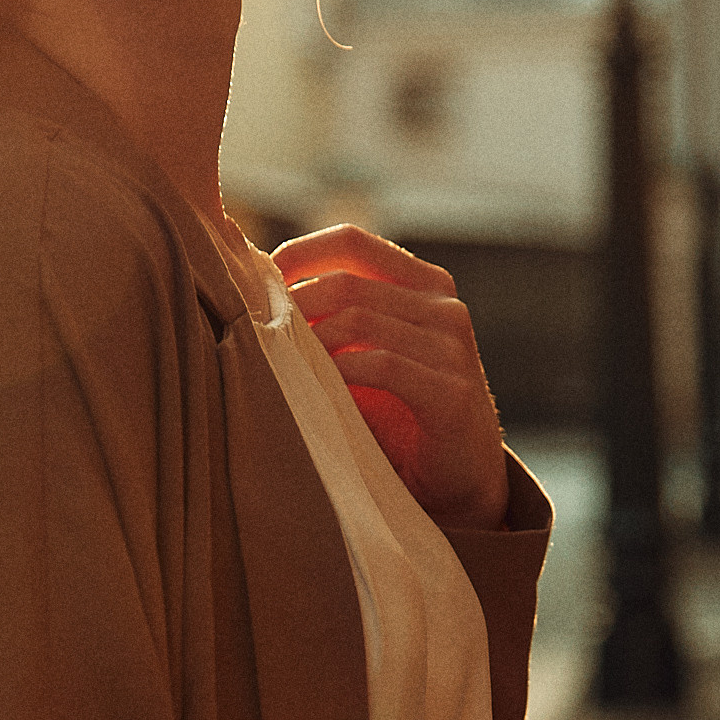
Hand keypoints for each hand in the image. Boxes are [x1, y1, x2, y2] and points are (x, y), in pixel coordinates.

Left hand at [273, 227, 509, 527]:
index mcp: (425, 285)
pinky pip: (380, 366)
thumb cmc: (402, 413)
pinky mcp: (450, 392)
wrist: (462, 477)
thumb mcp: (371, 353)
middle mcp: (444, 307)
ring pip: (358, 320)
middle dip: (293, 306)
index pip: (352, 242)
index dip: (299, 253)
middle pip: (346, 283)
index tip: (259, 278)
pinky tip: (319, 388)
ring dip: (310, 342)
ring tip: (281, 363)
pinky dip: (339, 373)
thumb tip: (259, 291)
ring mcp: (452, 347)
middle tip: (258, 332)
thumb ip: (338, 320)